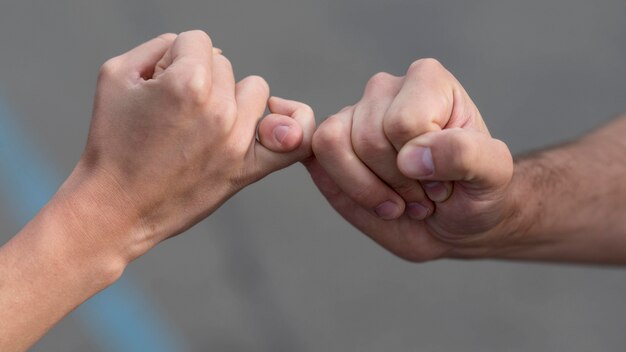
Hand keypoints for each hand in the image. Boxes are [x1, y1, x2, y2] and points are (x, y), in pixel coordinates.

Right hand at [57, 31, 314, 264]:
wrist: (116, 207)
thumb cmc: (111, 141)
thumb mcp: (116, 75)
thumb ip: (158, 46)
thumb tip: (192, 47)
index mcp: (188, 83)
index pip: (198, 41)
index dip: (172, 59)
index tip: (157, 87)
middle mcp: (219, 110)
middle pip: (225, 65)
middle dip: (198, 79)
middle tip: (172, 112)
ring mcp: (238, 141)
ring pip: (255, 91)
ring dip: (231, 98)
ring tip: (202, 122)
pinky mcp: (248, 168)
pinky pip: (296, 139)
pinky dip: (293, 125)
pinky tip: (274, 123)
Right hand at [306, 59, 516, 261]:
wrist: (454, 222)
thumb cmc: (475, 193)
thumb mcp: (494, 176)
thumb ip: (467, 155)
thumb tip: (411, 156)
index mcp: (426, 81)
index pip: (404, 122)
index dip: (424, 165)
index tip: (447, 180)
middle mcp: (384, 90)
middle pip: (368, 138)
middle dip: (397, 183)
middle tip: (423, 195)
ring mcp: (352, 115)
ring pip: (332, 145)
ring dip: (368, 190)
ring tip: (398, 199)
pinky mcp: (329, 145)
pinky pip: (314, 156)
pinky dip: (342, 186)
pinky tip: (373, 198)